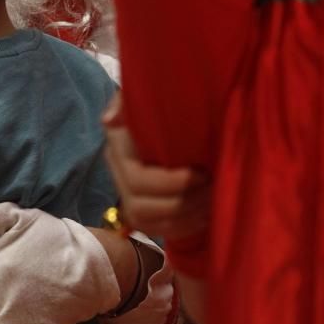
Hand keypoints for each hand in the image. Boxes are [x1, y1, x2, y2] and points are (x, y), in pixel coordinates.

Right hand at [103, 93, 209, 240]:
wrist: (175, 117)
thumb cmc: (166, 101)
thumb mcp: (147, 94)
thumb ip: (128, 100)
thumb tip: (110, 120)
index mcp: (118, 146)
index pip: (137, 178)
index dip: (171, 183)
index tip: (204, 173)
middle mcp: (117, 173)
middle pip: (139, 205)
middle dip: (181, 203)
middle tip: (213, 189)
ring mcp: (126, 194)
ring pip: (146, 221)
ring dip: (183, 218)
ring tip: (212, 203)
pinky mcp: (140, 210)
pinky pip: (156, 230)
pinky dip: (182, 228)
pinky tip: (205, 215)